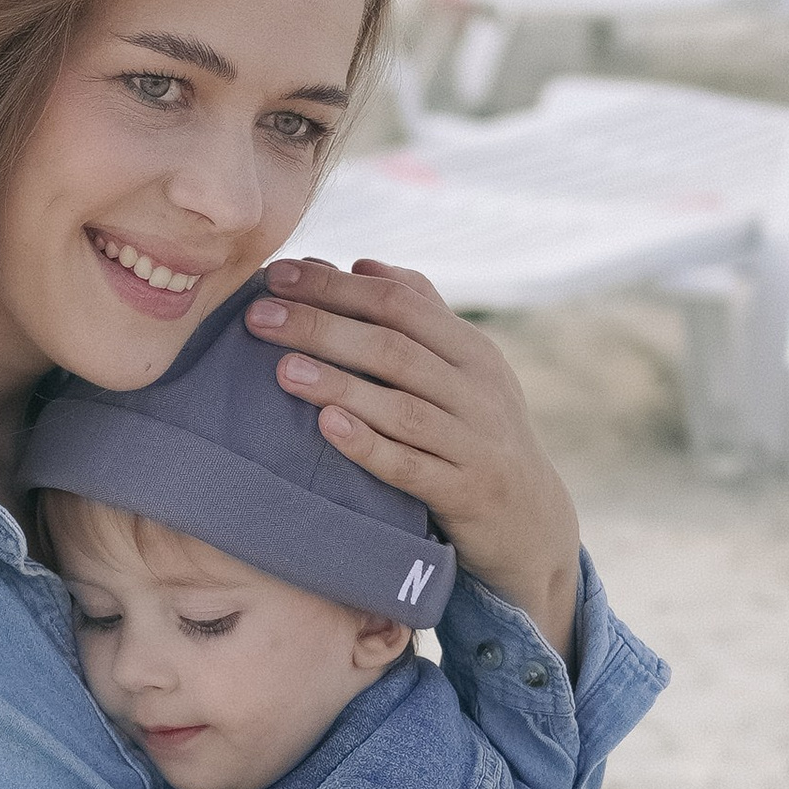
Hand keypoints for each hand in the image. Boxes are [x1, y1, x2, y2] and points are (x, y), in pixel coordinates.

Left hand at [245, 258, 580, 663]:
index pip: (398, 302)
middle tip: (257, 316)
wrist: (530, 524)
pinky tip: (328, 427)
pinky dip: (369, 445)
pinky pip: (411, 467)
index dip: (335, 286)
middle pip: (392, 347)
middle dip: (321, 326)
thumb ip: (419, 315)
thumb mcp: (462, 371)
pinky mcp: (464, 493)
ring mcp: (474, 442)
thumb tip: (362, 263)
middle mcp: (477, 389)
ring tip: (283, 369)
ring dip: (339, 383)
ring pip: (400, 405)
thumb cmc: (476, 437)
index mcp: (470, 350)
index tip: (274, 276)